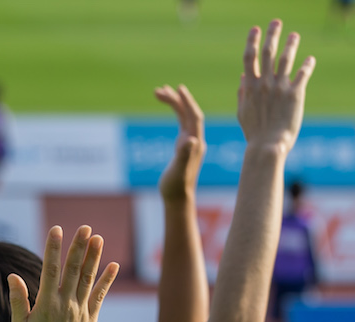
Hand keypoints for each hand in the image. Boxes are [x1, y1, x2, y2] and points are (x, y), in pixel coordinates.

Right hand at [9, 226, 118, 321]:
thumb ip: (18, 300)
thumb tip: (13, 276)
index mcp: (47, 304)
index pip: (51, 270)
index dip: (54, 249)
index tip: (57, 230)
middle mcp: (66, 304)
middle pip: (73, 270)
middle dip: (78, 247)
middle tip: (84, 227)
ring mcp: (80, 311)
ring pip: (88, 279)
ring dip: (94, 257)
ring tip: (98, 238)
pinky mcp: (90, 319)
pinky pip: (100, 296)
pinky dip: (106, 280)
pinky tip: (113, 265)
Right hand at [155, 84, 205, 201]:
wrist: (177, 198)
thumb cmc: (176, 186)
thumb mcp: (179, 169)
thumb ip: (185, 154)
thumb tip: (191, 138)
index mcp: (196, 143)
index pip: (194, 116)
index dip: (187, 102)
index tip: (178, 89)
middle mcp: (195, 140)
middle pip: (188, 113)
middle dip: (176, 99)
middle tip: (159, 90)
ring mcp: (190, 142)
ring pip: (184, 117)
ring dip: (174, 103)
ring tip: (159, 93)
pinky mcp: (183, 146)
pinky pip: (181, 124)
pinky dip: (175, 113)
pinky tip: (169, 108)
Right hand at [238, 20, 314, 155]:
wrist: (267, 146)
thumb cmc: (254, 134)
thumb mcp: (243, 113)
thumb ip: (242, 94)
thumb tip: (242, 78)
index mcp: (250, 87)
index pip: (249, 57)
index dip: (252, 41)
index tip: (255, 29)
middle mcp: (264, 83)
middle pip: (268, 52)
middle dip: (272, 34)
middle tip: (276, 22)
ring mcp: (280, 87)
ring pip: (286, 59)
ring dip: (291, 44)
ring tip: (294, 35)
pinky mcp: (295, 94)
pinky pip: (302, 74)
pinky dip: (307, 65)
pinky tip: (310, 59)